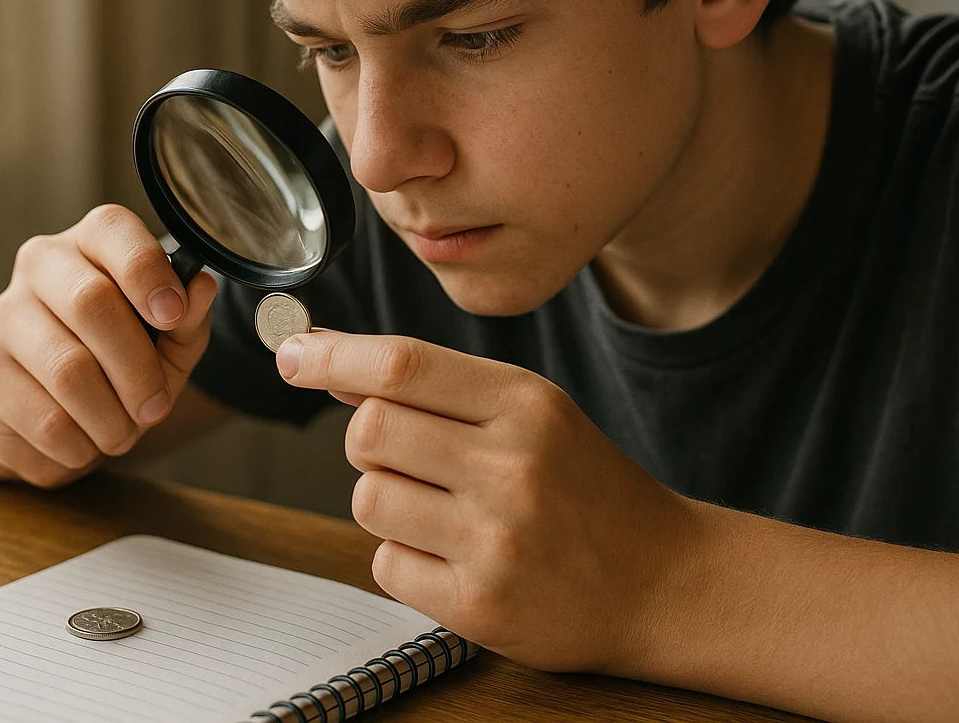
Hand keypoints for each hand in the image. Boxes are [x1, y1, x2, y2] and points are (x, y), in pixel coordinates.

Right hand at [0, 205, 217, 486]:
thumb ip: (188, 317)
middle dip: (137, 368)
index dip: (147, 272)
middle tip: (157, 408)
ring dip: (111, 417)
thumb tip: (201, 287)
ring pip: (67, 369)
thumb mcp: (167, 339)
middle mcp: (39, 266)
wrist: (44, 404)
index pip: (111, 230)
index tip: (173, 315)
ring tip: (123, 433)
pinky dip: (80, 445)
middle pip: (91, 304)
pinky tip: (85, 442)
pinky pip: (45, 418)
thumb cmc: (118, 358)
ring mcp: (5, 317)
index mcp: (90, 241)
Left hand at [276, 330, 700, 673]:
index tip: (293, 354)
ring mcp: (495, 539)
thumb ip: (439, 389)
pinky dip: (405, 559)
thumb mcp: (532, 415)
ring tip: (443, 511)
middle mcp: (513, 466)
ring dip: (386, 501)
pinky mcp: (479, 604)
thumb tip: (333, 364)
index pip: (402, 365)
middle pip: (369, 429)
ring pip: (367, 497)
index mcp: (527, 404)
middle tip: (412, 456)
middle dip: (370, 440)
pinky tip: (455, 557)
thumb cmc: (587, 489)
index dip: (332, 355)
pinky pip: (386, 563)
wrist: (664, 582)